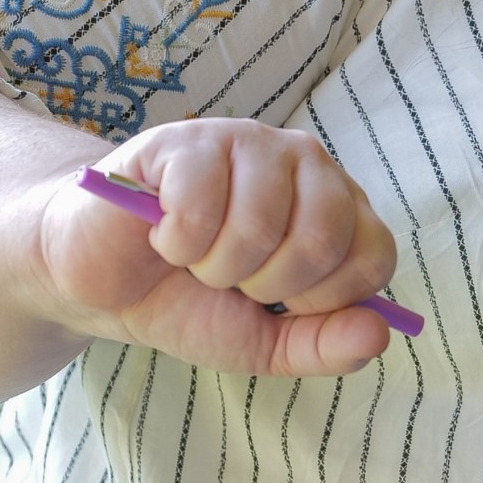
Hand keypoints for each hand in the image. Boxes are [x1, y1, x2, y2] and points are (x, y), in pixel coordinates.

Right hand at [30, 119, 400, 378]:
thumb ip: (322, 344)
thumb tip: (380, 332)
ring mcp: (247, 141)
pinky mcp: (188, 138)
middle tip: (230, 278)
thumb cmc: (187, 301)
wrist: (102, 284)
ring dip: (214, 266)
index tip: (282, 304)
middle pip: (322, 237)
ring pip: (259, 223)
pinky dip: (175, 243)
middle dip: (266, 284)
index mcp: (335, 206)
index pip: (372, 253)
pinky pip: (200, 206)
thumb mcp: (262, 343)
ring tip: (193, 256)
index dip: (326, 299)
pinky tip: (163, 233)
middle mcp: (303, 161)